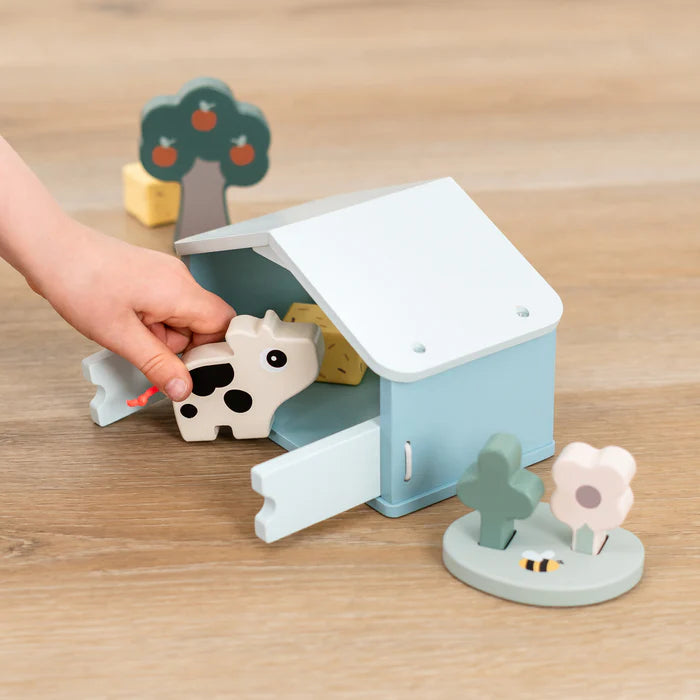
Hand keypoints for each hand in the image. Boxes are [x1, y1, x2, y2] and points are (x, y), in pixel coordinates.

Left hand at [31, 222, 234, 400]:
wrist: (49, 249)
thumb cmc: (79, 280)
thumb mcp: (119, 335)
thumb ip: (157, 364)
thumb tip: (182, 387)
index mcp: (180, 291)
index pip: (224, 324)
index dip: (213, 351)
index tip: (193, 369)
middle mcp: (179, 279)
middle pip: (202, 325)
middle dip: (178, 346)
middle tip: (144, 347)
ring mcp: (165, 276)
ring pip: (180, 319)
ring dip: (160, 335)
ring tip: (126, 329)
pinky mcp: (152, 277)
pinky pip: (165, 308)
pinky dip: (150, 322)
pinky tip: (125, 320)